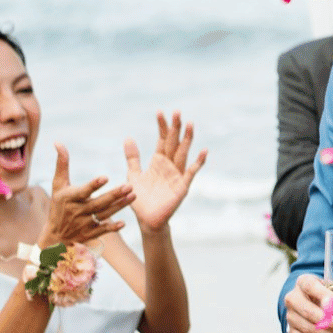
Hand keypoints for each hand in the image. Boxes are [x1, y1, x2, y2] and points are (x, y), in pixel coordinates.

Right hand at [38, 144, 133, 247]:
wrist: (55, 235)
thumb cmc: (58, 204)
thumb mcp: (58, 185)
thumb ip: (62, 164)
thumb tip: (58, 142)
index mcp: (70, 197)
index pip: (84, 191)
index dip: (94, 185)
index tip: (105, 177)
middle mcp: (77, 211)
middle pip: (99, 203)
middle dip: (114, 195)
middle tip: (129, 186)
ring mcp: (84, 224)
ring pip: (104, 214)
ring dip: (119, 206)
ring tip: (134, 196)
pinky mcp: (90, 234)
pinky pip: (103, 230)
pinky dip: (112, 227)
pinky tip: (124, 223)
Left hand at [126, 112, 207, 231]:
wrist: (147, 219)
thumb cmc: (140, 199)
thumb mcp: (133, 174)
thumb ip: (133, 157)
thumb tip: (128, 137)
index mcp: (158, 161)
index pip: (162, 140)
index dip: (162, 127)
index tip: (160, 112)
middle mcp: (169, 165)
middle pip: (174, 143)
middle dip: (175, 128)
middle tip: (177, 112)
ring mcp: (177, 174)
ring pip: (183, 153)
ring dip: (187, 139)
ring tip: (190, 124)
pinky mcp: (182, 186)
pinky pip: (191, 172)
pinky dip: (198, 162)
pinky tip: (204, 151)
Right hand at [283, 274, 332, 332]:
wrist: (307, 302)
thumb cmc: (326, 293)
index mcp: (304, 282)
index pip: (309, 286)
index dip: (322, 295)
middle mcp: (293, 298)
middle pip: (308, 311)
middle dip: (329, 321)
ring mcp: (290, 316)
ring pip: (307, 328)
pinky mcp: (291, 331)